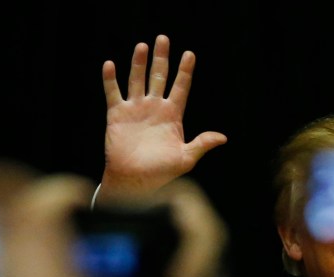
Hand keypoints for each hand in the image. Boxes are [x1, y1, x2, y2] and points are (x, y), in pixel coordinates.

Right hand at [99, 35, 226, 204]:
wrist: (135, 181)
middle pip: (159, 76)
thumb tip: (223, 138)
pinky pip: (113, 92)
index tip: (190, 54)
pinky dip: (111, 79)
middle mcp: (154, 108)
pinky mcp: (117, 114)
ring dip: (139, 63)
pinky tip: (110, 65)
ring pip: (137, 79)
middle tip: (163, 38)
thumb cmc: (162, 173)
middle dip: (162, 58)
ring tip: (142, 46)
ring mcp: (136, 109)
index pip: (181, 87)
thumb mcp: (186, 158)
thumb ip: (202, 144)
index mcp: (173, 115)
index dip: (185, 71)